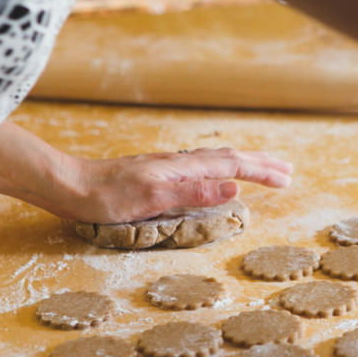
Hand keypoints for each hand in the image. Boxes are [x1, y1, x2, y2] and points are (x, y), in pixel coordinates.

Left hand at [0, 122, 292, 222]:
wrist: (69, 185)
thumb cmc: (106, 197)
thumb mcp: (152, 198)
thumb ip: (194, 192)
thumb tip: (236, 187)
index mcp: (183, 168)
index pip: (233, 166)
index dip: (262, 172)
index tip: (287, 179)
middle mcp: (179, 162)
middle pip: (230, 157)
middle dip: (261, 163)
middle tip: (288, 170)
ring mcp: (169, 166)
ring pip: (217, 159)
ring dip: (244, 163)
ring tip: (263, 167)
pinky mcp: (158, 173)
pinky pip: (203, 166)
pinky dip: (223, 167)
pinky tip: (217, 174)